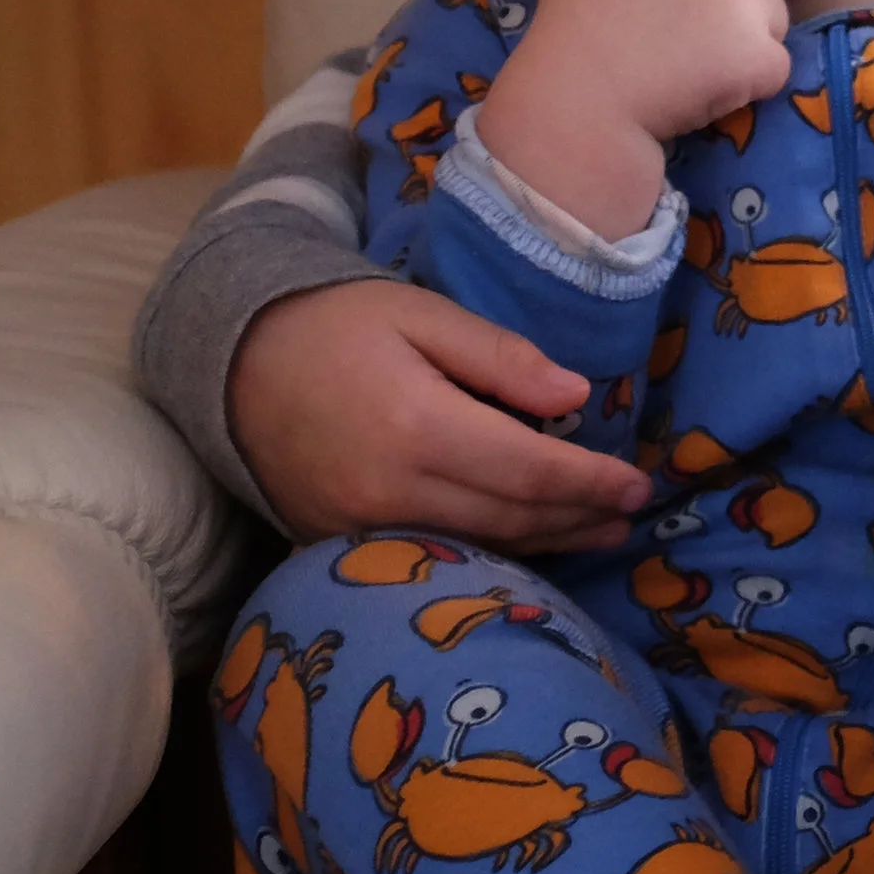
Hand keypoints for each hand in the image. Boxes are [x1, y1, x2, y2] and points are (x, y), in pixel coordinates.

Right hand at [229, 279, 651, 550]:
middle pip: (510, 519)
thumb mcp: (423, 315)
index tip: (638, 484)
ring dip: (546, 545)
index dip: (590, 482)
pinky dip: (489, 553)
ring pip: (477, 547)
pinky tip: (527, 544)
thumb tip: (577, 397)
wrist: (234, 361)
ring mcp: (359, 529)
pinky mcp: (338, 546)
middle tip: (630, 512)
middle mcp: (389, 491)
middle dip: (579, 518)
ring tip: (597, 532)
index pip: (528, 471)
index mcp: (417, 426)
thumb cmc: (337, 325)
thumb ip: (502, 357)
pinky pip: (433, 557)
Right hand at [480, 0, 791, 233]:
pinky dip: (748, 86)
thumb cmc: (573, 22)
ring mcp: (745, 5)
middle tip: (685, 42)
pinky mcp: (757, 56)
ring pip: (772, 22)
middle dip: (733, 8)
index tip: (672, 8)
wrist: (579, 96)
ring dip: (745, 44)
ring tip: (694, 68)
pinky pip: (775, 70)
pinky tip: (704, 92)